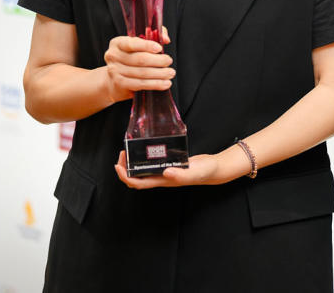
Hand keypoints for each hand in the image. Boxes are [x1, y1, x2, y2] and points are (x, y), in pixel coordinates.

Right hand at [103, 28, 173, 103]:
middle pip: (140, 59)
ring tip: (170, 73)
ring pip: (142, 73)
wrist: (115, 80)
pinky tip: (165, 83)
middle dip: (158, 61)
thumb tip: (165, 39)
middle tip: (169, 61)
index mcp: (118, 43)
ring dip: (159, 74)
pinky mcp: (119, 84)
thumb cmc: (131, 58)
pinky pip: (140, 84)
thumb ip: (153, 36)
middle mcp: (114, 56)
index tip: (159, 48)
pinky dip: (155, 84)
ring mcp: (115, 71)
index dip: (147, 45)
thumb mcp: (139, 44)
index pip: (132, 43)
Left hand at [114, 149, 242, 189]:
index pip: (138, 183)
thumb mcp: (194, 172)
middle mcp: (161, 178)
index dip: (126, 177)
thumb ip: (181, 175)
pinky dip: (143, 158)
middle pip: (136, 178)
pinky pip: (151, 164)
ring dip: (131, 164)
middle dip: (124, 169)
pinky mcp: (169, 164)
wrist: (214, 168)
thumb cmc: (205, 172)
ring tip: (127, 151)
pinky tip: (143, 149)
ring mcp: (164, 172)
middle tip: (122, 153)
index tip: (119, 165)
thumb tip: (165, 173)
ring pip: (142, 171)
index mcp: (163, 181)